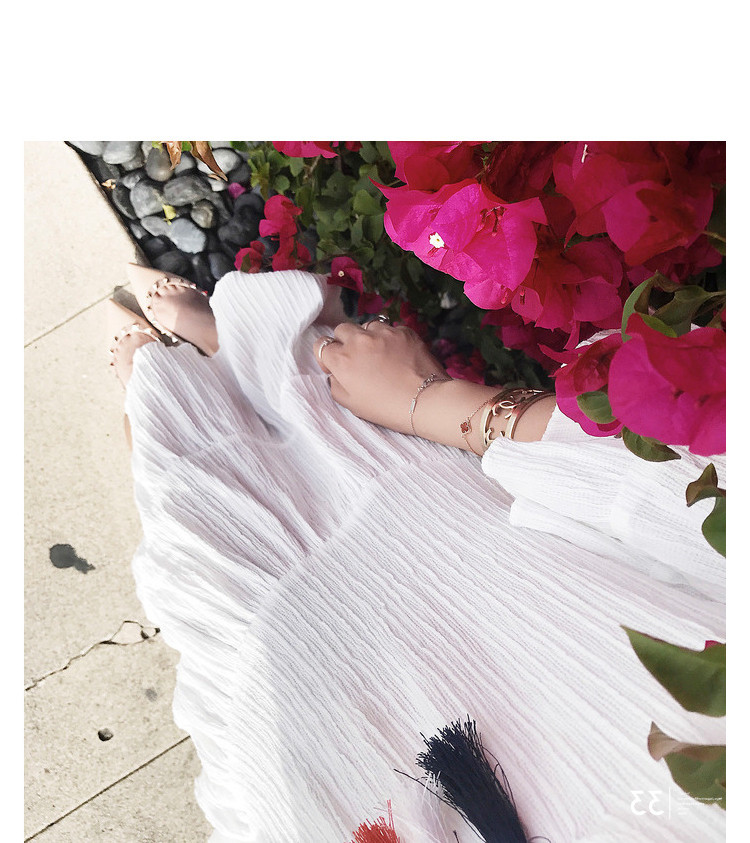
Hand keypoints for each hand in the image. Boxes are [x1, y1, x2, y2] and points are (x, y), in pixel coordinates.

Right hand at [314, 320, 446, 434]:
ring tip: (380, 356)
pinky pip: (391, 329)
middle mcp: (359, 340)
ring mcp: (383, 332)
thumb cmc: (386, 407)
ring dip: (369, 338)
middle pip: (342, 329)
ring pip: (367, 326)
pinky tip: (398, 355)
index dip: (327, 356)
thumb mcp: (351, 404)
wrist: (424, 401)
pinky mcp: (404, 331)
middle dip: (346, 342)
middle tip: (358, 359)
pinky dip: (391, 339)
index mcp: (342, 359)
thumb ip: (335, 384)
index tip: (335, 366)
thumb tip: (335, 373)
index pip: (321, 345)